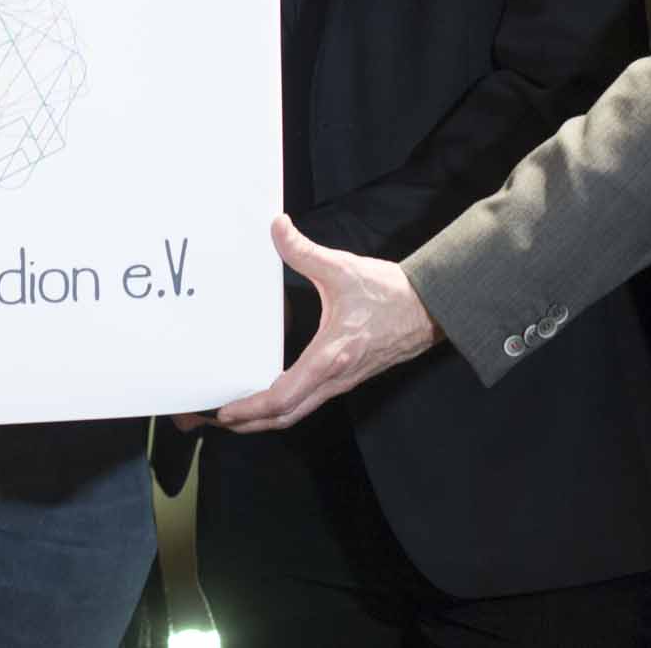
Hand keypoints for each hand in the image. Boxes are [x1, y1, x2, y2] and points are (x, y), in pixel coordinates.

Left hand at [210, 215, 440, 433]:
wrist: (431, 308)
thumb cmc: (389, 292)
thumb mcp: (342, 268)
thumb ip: (303, 250)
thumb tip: (276, 226)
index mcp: (330, 356)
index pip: (284, 397)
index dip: (252, 408)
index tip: (226, 411)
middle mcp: (336, 377)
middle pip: (287, 416)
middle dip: (251, 423)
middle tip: (219, 417)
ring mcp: (344, 381)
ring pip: (300, 412)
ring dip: (268, 418)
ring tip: (239, 414)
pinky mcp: (348, 377)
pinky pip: (311, 401)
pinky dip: (286, 406)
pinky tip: (272, 394)